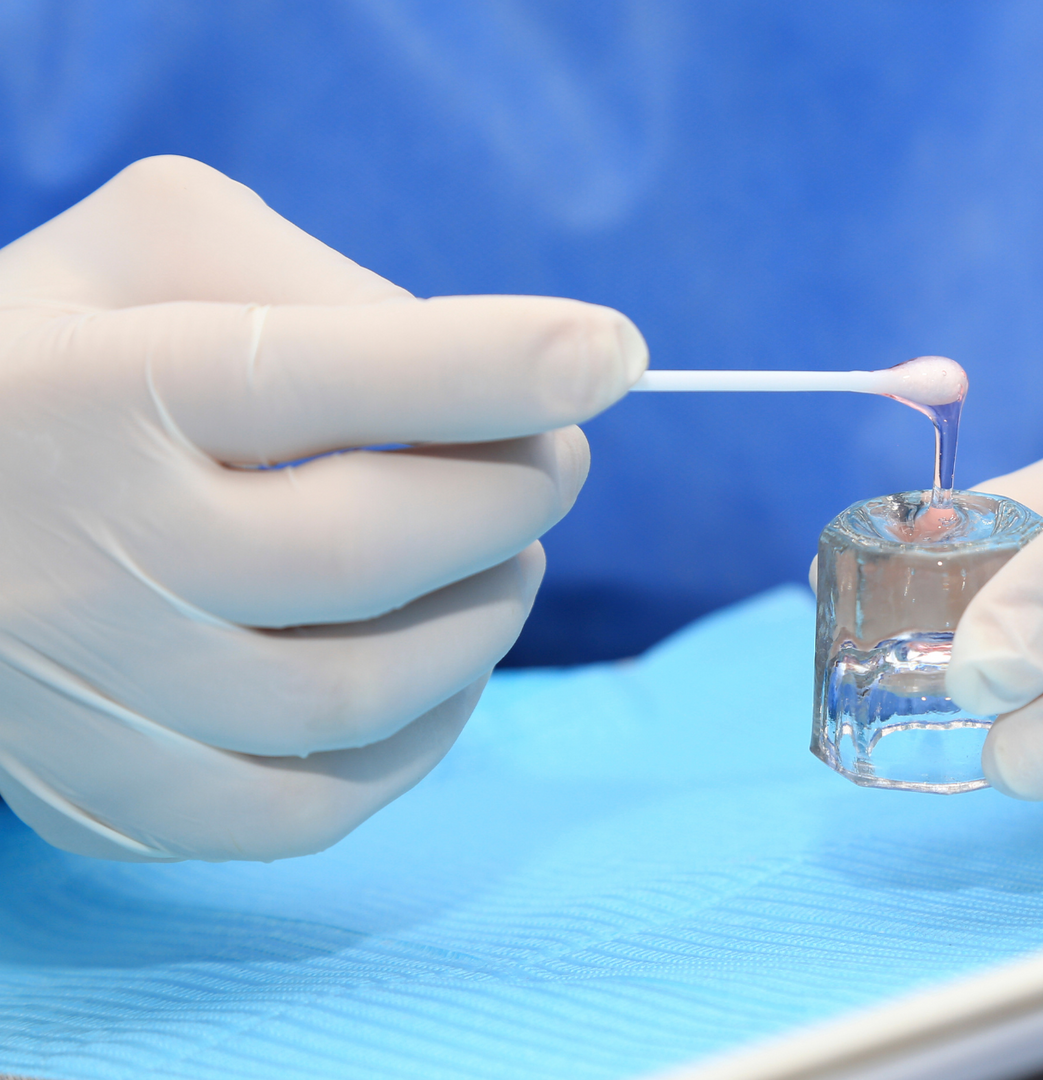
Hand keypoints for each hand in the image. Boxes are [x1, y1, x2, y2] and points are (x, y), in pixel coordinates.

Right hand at [0, 157, 646, 860]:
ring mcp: (95, 696)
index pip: (318, 375)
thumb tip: (479, 373)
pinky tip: (444, 663)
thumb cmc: (51, 360)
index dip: (490, 365)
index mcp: (94, 389)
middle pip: (368, 547)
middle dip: (511, 494)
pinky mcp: (112, 799)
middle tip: (553, 459)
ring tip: (505, 552)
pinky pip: (318, 806)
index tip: (611, 354)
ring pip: (360, 689)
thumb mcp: (144, 252)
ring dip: (485, 614)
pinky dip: (423, 735)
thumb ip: (306, 277)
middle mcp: (87, 552)